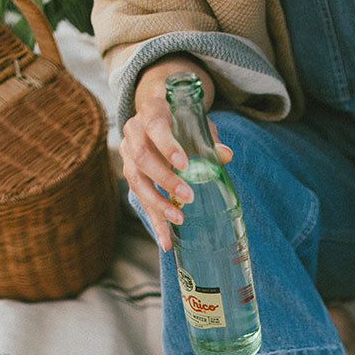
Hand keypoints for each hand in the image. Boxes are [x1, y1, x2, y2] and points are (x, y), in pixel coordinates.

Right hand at [120, 57, 232, 251]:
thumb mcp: (197, 124)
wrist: (159, 117)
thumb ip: (209, 139)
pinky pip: (141, 200)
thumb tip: (226, 155)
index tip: (184, 164)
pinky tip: (165, 241)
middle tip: (188, 196)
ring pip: (137, 181)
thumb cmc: (181, 121)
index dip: (167, 146)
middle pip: (142, 158)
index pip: (154, 126)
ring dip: (158, 203)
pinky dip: (155, 221)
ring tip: (179, 219)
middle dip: (165, 180)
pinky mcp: (132, 176)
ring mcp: (128, 155)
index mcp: (151, 113)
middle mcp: (134, 133)